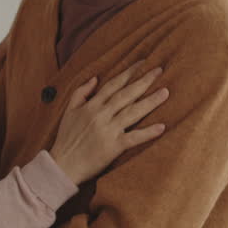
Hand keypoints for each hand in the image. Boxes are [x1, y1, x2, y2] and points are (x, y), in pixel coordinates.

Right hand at [50, 62, 169, 184]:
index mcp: (91, 105)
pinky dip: (147, 133)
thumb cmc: (66, 139)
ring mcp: (108, 130)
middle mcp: (101, 115)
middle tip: (159, 70)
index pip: (114, 84)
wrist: (62, 165)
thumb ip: (81, 92)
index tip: (143, 62)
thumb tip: (95, 78)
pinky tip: (161, 127)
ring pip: (132, 112)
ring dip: (150, 101)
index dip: (129, 72)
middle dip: (143, 81)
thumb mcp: (69, 111)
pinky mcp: (113, 147)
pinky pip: (133, 138)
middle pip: (126, 94)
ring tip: (165, 92)